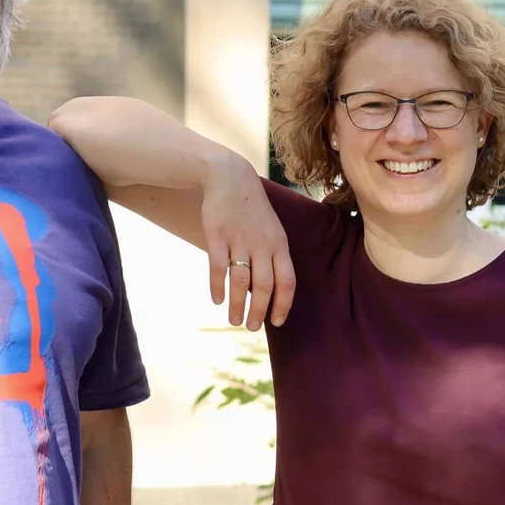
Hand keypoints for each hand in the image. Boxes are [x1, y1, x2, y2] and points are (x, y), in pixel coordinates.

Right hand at [200, 154, 295, 329]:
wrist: (230, 177)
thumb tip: (271, 289)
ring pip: (241, 280)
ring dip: (238, 305)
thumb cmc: (252, 209)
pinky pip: (218, 267)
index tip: (277, 322)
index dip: (283, 304)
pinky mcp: (217, 235)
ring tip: (235, 321)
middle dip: (259, 311)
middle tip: (252, 328)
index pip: (287, 281)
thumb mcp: (272, 229)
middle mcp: (262, 244)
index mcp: (279, 244)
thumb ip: (273, 256)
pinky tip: (216, 300)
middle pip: (264, 286)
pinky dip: (218, 287)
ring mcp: (239, 240)